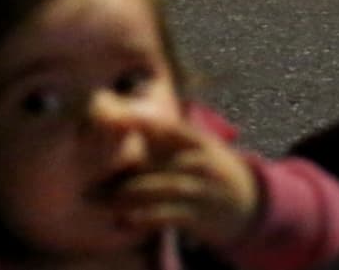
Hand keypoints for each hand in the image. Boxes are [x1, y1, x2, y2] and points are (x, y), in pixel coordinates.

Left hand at [110, 117, 258, 247]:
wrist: (249, 203)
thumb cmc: (210, 169)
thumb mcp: (196, 146)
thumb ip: (165, 136)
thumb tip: (124, 118)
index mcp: (197, 141)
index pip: (167, 128)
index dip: (140, 123)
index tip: (111, 119)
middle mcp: (201, 162)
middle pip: (159, 160)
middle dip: (124, 166)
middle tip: (89, 171)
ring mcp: (202, 190)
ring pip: (162, 188)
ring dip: (129, 194)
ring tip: (98, 199)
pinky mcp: (200, 216)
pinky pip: (169, 215)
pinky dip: (146, 217)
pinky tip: (125, 220)